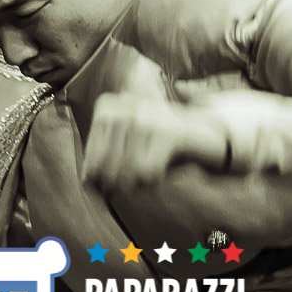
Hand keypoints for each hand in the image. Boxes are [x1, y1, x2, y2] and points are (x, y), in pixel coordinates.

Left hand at [81, 92, 226, 193]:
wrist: (205, 136)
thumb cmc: (159, 148)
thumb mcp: (125, 151)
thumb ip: (103, 164)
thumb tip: (86, 184)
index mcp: (107, 106)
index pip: (91, 157)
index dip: (99, 180)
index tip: (111, 186)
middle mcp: (123, 105)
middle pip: (106, 167)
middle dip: (117, 185)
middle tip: (134, 184)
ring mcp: (146, 116)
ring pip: (125, 172)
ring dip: (137, 184)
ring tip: (149, 173)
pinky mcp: (168, 132)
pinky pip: (146, 173)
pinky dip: (153, 182)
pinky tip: (161, 172)